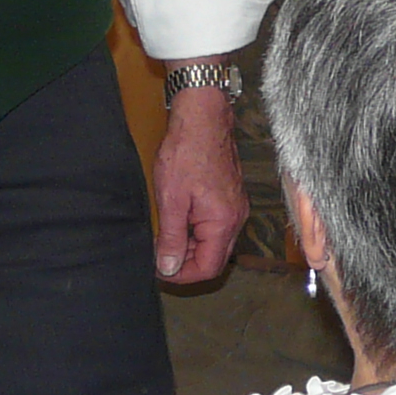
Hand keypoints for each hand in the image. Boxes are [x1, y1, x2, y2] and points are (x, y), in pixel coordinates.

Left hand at [151, 85, 248, 284]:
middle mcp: (236, 218)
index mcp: (223, 222)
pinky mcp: (231, 197)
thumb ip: (171, 238)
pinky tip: (179, 219)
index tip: (160, 270)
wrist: (203, 119)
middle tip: (159, 255)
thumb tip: (169, 268)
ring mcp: (236, 207)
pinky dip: (197, 231)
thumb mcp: (171, 200)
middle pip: (215, 258)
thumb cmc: (187, 153)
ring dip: (191, 246)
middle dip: (186, 263)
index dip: (183, 275)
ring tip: (165, 236)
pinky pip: (217, 226)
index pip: (209, 268)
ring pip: (215, 242)